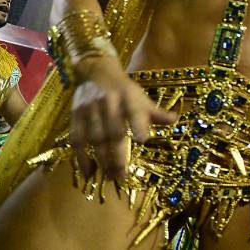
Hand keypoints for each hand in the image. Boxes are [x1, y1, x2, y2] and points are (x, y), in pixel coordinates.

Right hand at [69, 57, 176, 179]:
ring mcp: (90, 109)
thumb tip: (174, 120)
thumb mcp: (141, 97)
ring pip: (95, 138)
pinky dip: (81, 157)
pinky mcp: (75, 116)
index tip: (143, 139)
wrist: (96, 72)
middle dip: (118, 155)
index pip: (134, 110)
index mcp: (129, 96)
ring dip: (102, 160)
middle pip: (113, 131)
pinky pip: (76, 140)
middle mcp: (109, 102)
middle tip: (122, 176)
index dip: (138, 124)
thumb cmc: (124, 90)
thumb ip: (155, 112)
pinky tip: (89, 172)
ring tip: (110, 177)